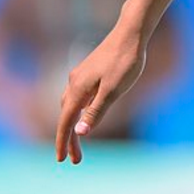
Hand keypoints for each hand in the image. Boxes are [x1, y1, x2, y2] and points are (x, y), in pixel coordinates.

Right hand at [55, 24, 145, 163]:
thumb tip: (80, 132)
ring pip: (71, 106)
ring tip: (80, 143)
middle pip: (66, 116)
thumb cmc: (125, 61)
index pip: (66, 122)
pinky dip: (78, 112)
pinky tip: (87, 116)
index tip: (61, 160)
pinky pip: (78, 97)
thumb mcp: (113, 91)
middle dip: (69, 139)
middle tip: (75, 160)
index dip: (63, 142)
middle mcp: (74, 82)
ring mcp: (81, 76)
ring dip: (73, 125)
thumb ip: (96, 112)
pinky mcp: (89, 72)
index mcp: (78, 89)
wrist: (131, 33)